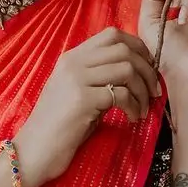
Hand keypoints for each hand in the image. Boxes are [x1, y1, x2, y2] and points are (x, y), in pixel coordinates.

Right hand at [15, 27, 160, 186]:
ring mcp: (77, 80)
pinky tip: (131, 119)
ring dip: (142, 90)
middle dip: (146, 69)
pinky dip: (133, 106)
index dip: (138, 47)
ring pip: (126, 68)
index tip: (148, 69)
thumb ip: (99, 79)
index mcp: (72, 58)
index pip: (112, 35)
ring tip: (142, 109)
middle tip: (153, 92)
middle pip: (123, 48)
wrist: (34, 152)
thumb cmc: (59, 128)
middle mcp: (73, 63)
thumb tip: (135, 75)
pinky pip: (121, 94)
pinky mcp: (82, 100)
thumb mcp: (78, 94)